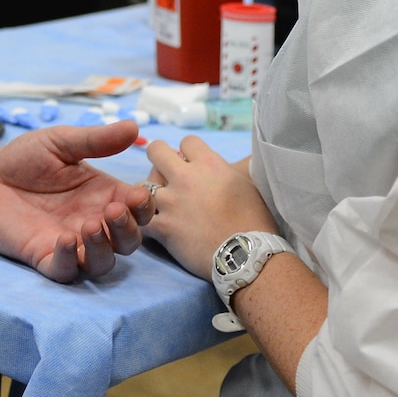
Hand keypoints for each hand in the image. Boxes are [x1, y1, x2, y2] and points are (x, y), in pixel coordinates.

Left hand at [0, 122, 155, 282]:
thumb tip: (135, 127)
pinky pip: (67, 271)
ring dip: (104, 248)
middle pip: (128, 241)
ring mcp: (70, 242)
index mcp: (103, 195)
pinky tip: (65, 240)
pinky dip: (72, 261)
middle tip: (112, 211)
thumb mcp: (61, 142)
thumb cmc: (23, 159)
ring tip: (89, 225)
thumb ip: (96, 140)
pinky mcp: (44, 256)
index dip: (143, 207)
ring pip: (103, 262)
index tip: (134, 196)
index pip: (138, 210)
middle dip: (128, 230)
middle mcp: (92, 222)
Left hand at [141, 136, 277, 274]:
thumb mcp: (246, 184)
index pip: (187, 142)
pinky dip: (146, 223)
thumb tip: (225, 163)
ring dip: (149, 193)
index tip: (191, 164)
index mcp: (209, 164)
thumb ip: (227, 169)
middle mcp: (186, 178)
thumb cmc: (255, 220)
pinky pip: (142, 219)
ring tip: (159, 204)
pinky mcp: (163, 227)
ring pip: (142, 186)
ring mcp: (171, 202)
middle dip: (158, 158)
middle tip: (164, 172)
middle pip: (156, 151)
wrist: (248, 255)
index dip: (188, 152)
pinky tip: (155, 227)